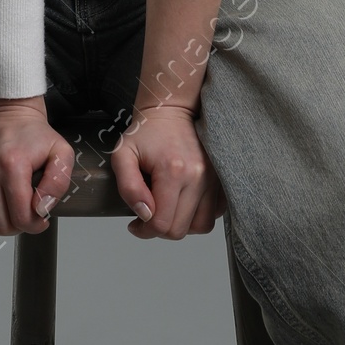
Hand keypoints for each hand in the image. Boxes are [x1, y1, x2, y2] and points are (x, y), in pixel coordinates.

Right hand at [0, 96, 74, 234]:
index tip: (41, 219)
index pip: (21, 216)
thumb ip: (58, 182)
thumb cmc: (34, 134)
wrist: (9, 113)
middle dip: (19, 226)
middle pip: (1, 223)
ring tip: (11, 211)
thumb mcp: (61, 152)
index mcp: (13, 164)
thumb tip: (42, 209)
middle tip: (28, 214)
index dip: (35, 226)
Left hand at [111, 100, 226, 239]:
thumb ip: (128, 187)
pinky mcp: (221, 179)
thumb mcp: (122, 155)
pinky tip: (183, 205)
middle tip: (147, 217)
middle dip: (160, 230)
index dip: (144, 231)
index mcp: (173, 171)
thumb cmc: (146, 133)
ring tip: (167, 211)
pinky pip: (215, 213)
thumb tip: (144, 214)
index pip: (161, 224)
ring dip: (182, 225)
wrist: (172, 112)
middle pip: (180, 230)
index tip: (135, 224)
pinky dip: (199, 216)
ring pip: (201, 226)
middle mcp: (198, 177)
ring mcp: (214, 179)